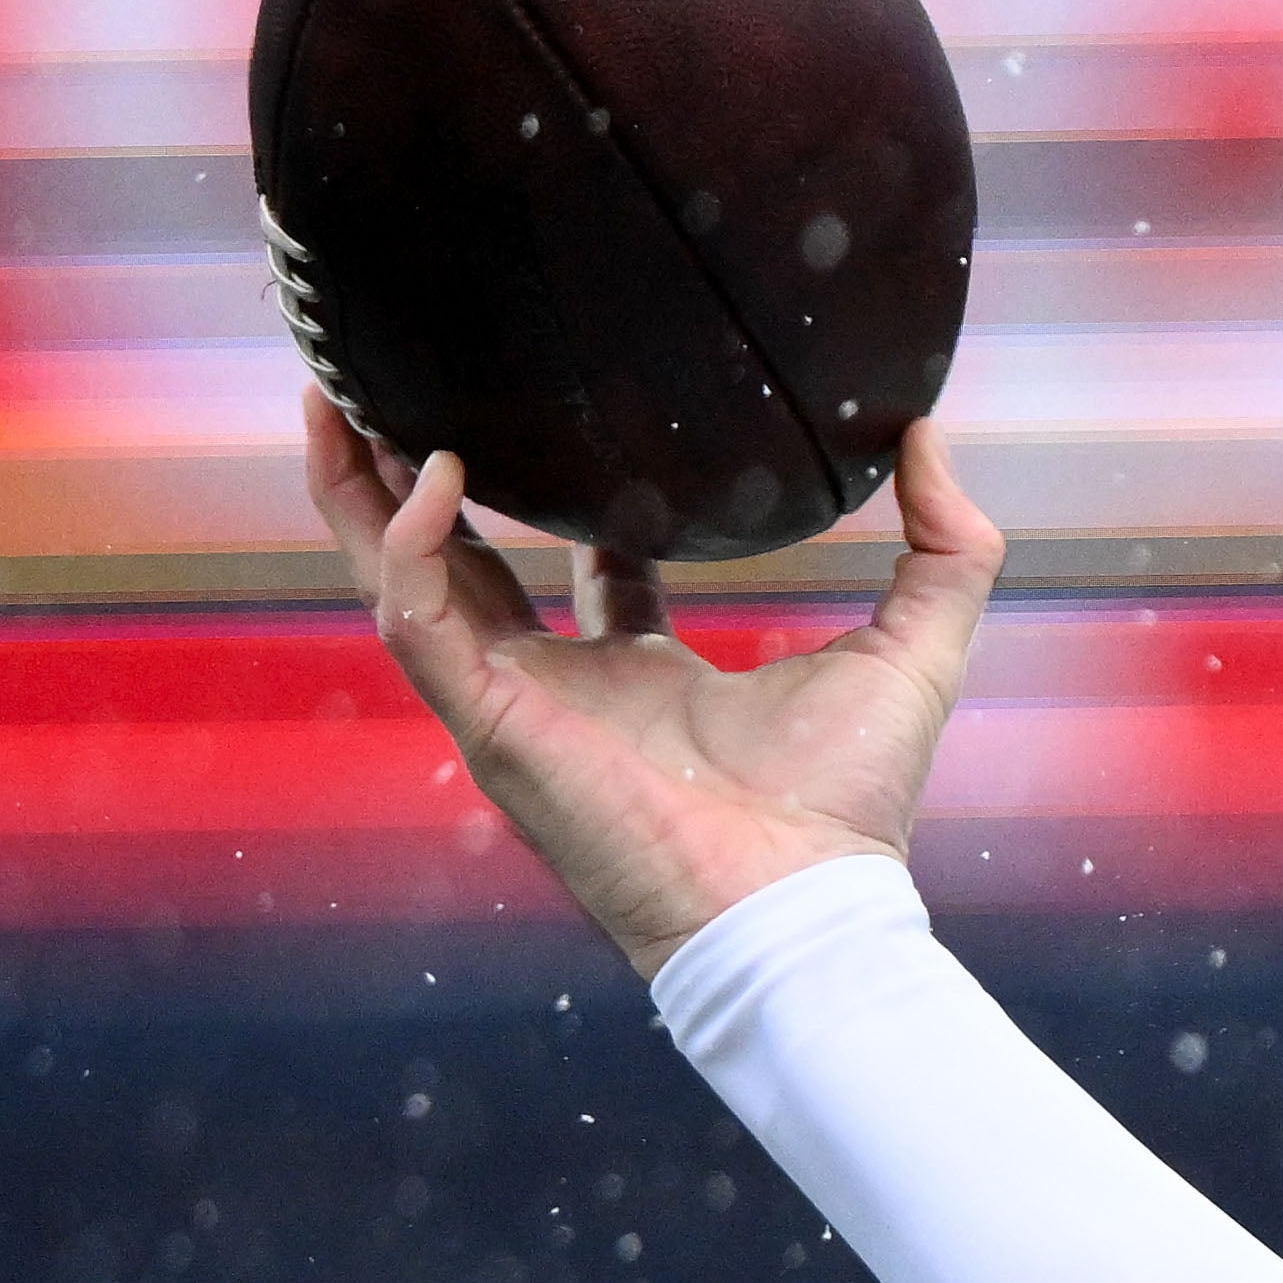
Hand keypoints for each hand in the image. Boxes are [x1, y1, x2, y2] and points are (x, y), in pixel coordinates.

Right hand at [302, 393, 1003, 978]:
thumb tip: (926, 436)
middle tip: (393, 378)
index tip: (560, 415)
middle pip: (462, 563)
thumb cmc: (850, 809)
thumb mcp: (914, 649)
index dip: (566, 496)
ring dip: (360, 489)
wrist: (803, 903)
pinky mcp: (491, 723)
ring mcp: (518, 705)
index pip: (585, 570)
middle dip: (417, 475)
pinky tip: (427, 471)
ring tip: (336, 388)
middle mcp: (570, 688)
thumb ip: (945, 547)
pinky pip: (416, 618)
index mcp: (650, 677)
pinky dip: (406, 542)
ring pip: (404, 578)